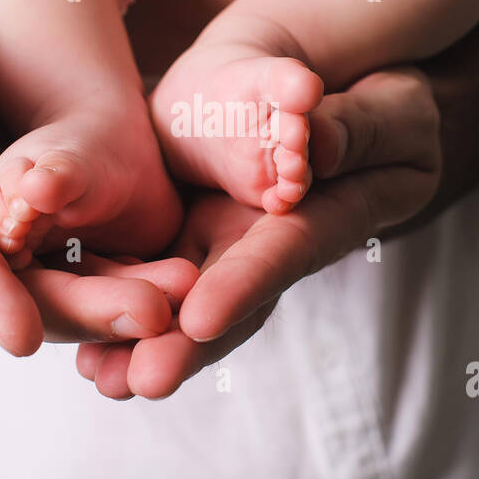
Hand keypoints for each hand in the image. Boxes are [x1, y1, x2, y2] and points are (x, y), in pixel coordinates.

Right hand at [0, 0, 196, 354]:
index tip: (20, 336)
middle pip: (19, 281)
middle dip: (83, 308)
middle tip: (153, 318)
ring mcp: (5, 222)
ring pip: (60, 279)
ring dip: (117, 300)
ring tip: (183, 300)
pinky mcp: (44, 215)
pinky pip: (86, 256)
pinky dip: (129, 272)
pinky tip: (184, 279)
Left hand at [78, 67, 441, 397]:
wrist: (334, 97)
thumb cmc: (382, 108)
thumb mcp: (390, 113)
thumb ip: (353, 128)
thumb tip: (313, 145)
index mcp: (331, 220)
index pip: (285, 253)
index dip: (245, 285)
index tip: (201, 319)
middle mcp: (275, 246)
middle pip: (231, 300)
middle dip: (186, 344)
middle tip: (140, 381)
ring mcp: (234, 243)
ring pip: (189, 300)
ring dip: (145, 342)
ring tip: (102, 377)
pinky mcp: (197, 230)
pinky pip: (159, 275)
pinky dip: (124, 306)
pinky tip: (87, 350)